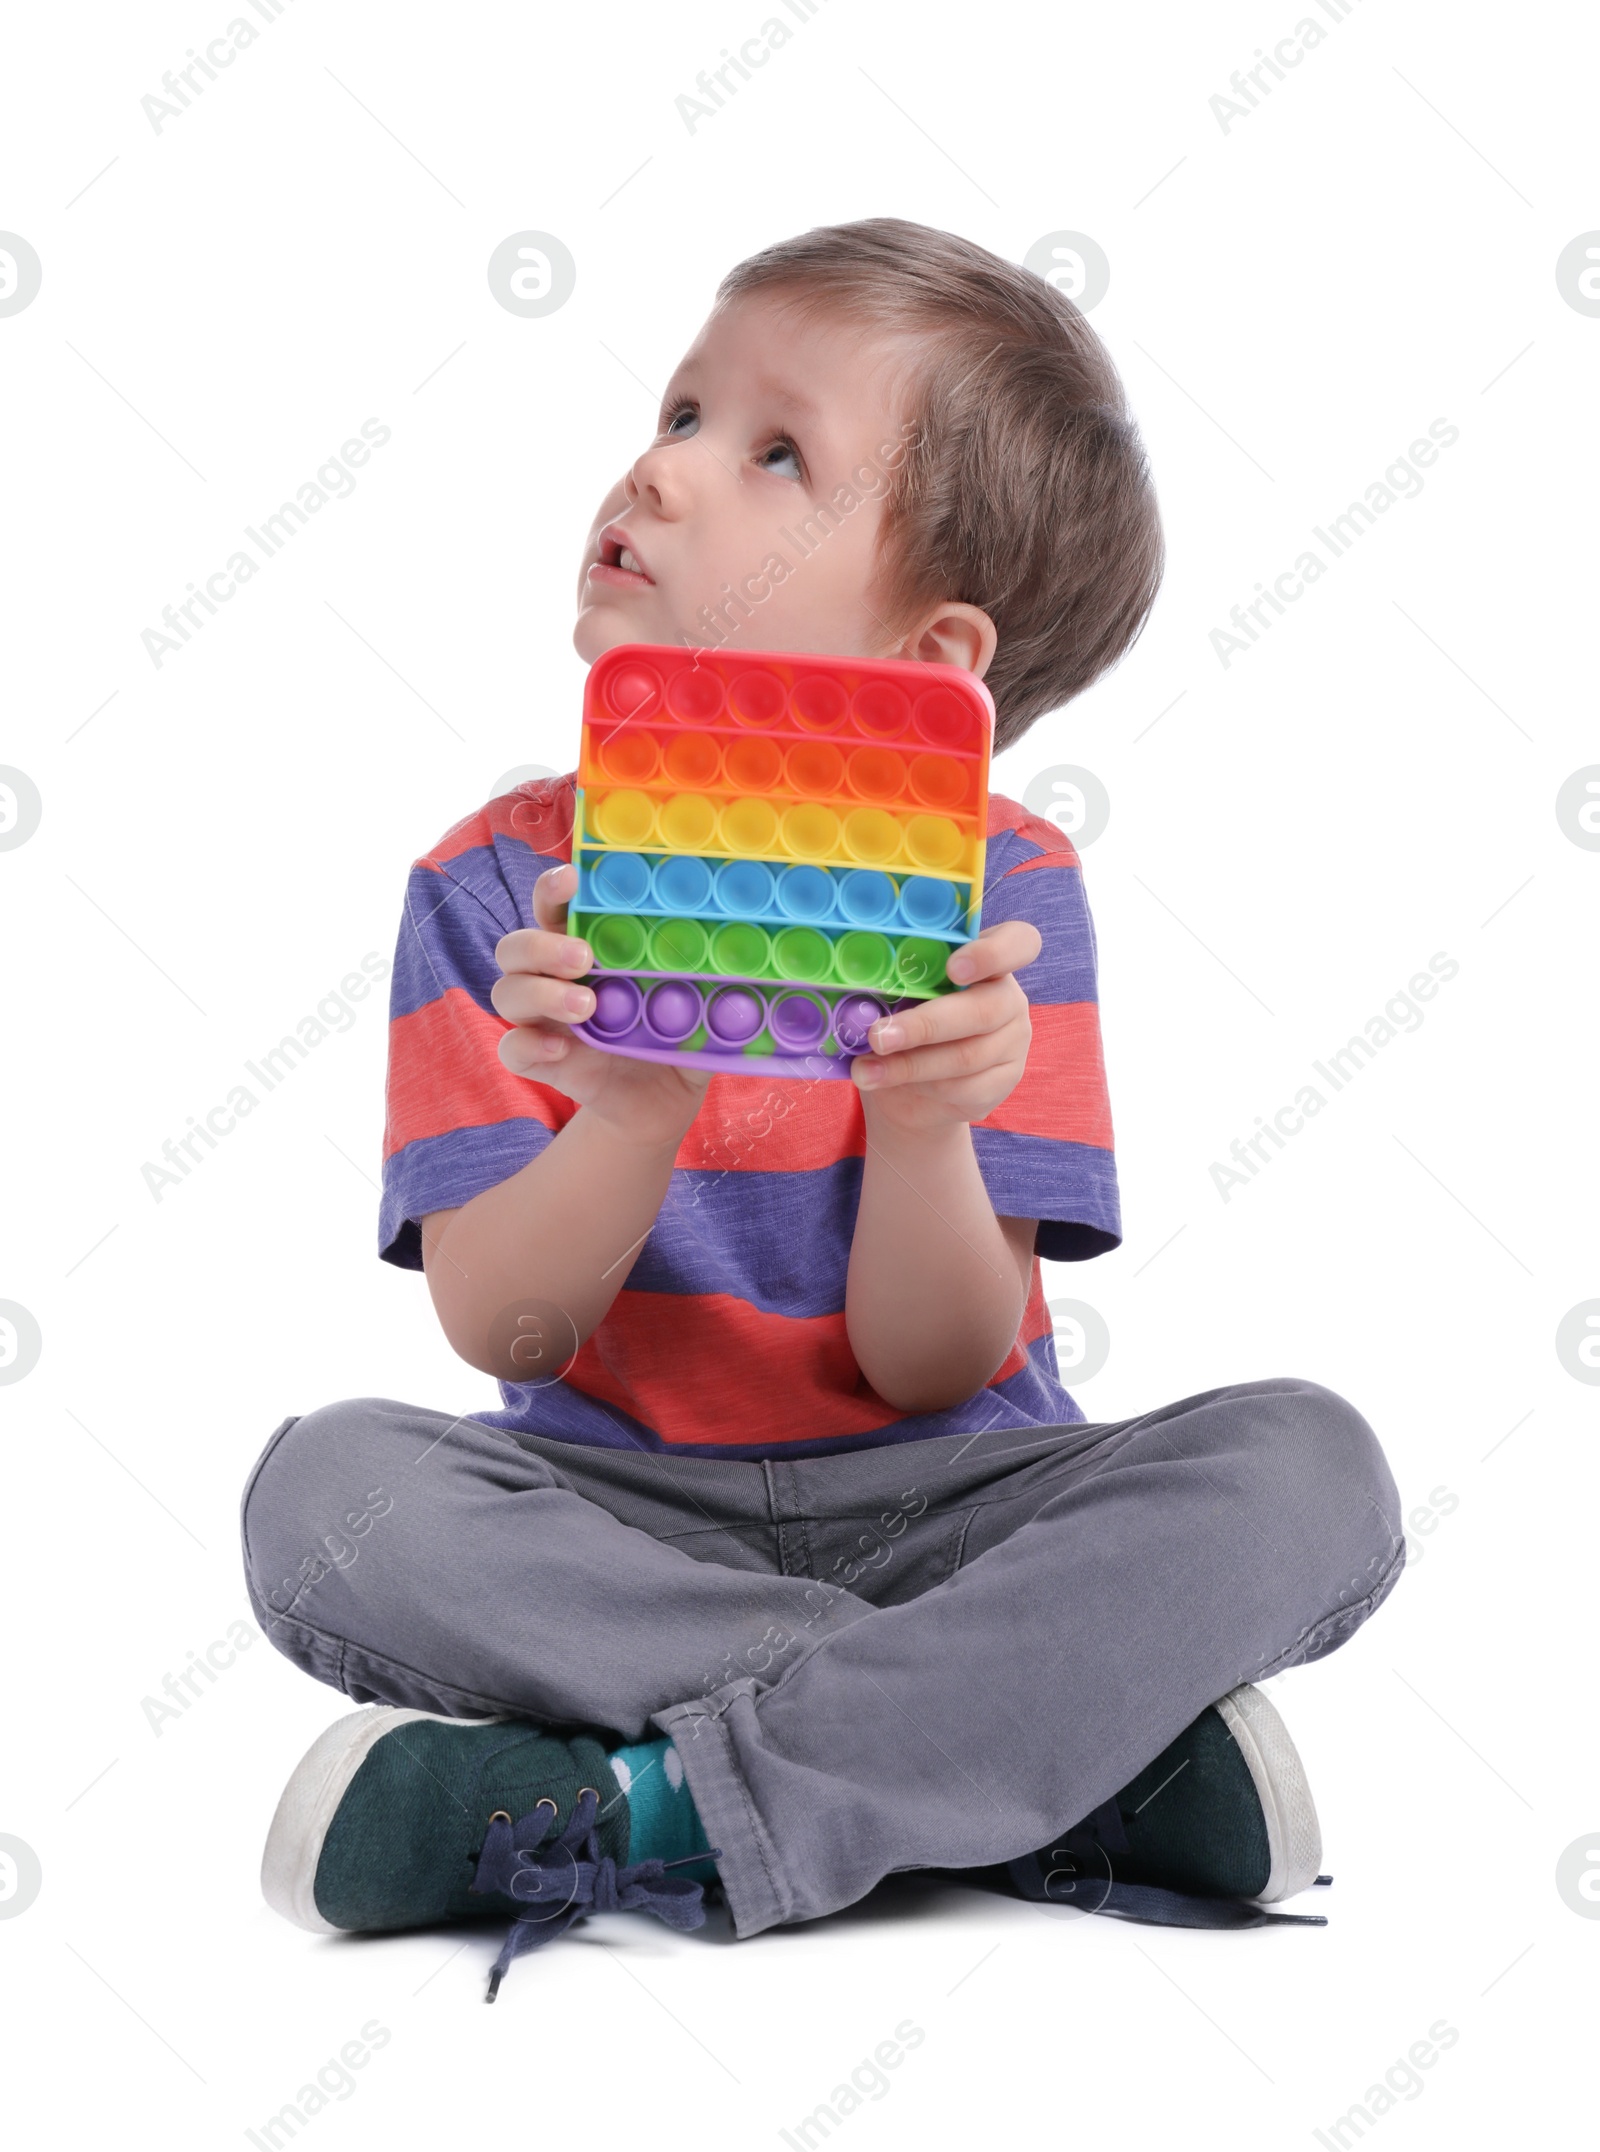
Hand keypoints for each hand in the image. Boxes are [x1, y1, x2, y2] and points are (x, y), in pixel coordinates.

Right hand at [492, 863, 709, 1147]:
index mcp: (588, 948)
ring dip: (542, 992)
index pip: (556, 907)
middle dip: (543, 943)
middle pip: (516, 945)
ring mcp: (543, 1019)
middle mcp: (555, 976)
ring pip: (507, 991)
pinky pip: (511, 1048)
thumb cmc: (677, 1040)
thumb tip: (763, 967)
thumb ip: (719, 987)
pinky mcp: (541, 1060)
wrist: (661, 1105)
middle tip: (585, 955)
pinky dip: (528, 1045)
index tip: (574, 878)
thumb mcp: (703, 1008)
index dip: (555, 888)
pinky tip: (561, 1050)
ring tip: (589, 1005)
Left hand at [849, 917, 1041, 1134]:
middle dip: (925, 1026)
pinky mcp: (1004, 1081)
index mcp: (988, 960)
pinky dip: (922, 1087)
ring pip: (967, 1056)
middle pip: (983, 1010)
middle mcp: (1008, 998)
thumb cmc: (902, 1021)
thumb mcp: (897, 995)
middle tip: (878, 1036)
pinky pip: (966, 1088)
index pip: (1018, 943)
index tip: (953, 969)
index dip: (991, 954)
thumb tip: (859, 996)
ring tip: (865, 1070)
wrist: (911, 1086)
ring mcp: (1012, 1041)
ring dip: (909, 1065)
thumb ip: (893, 984)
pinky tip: (891, 1083)